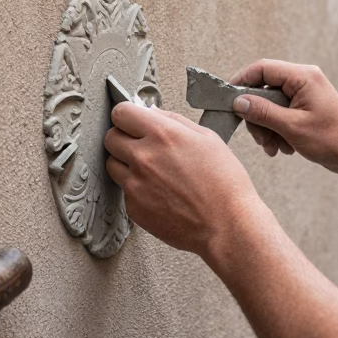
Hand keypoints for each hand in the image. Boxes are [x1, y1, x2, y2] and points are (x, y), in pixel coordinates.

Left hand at [105, 103, 255, 257]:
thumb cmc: (224, 183)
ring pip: (112, 163)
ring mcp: (135, 184)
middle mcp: (143, 157)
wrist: (226, 225)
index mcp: (162, 134)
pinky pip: (124, 190)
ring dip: (125, 162)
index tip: (132, 120)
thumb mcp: (207, 138)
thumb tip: (152, 113)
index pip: (121, 112)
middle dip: (123, 137)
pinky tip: (158, 191)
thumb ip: (174, 121)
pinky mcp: (134, 208)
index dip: (127, 115)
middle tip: (140, 144)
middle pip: (110, 137)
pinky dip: (136, 188)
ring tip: (150, 170)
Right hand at [230, 60, 337, 172]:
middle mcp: (304, 79)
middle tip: (259, 138)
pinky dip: (277, 129)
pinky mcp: (305, 106)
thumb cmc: (331, 139)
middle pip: (264, 89)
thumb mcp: (292, 127)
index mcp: (303, 76)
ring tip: (273, 148)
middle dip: (258, 116)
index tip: (228, 99)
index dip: (242, 82)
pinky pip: (281, 112)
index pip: (262, 69)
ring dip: (267, 127)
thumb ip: (263, 112)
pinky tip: (283, 147)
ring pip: (270, 104)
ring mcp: (305, 93)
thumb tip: (239, 101)